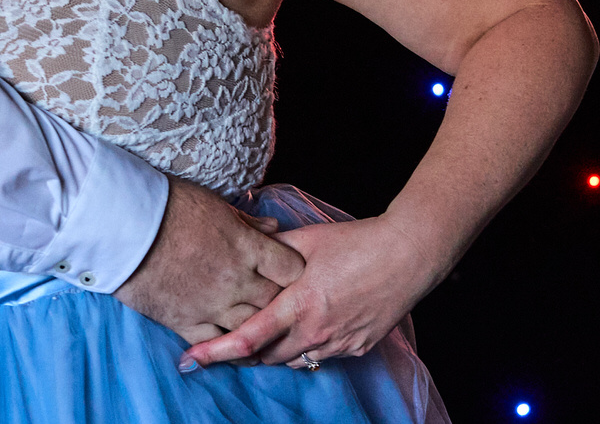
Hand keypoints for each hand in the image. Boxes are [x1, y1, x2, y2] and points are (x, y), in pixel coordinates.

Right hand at [114, 177, 303, 343]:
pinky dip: (226, 348)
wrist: (121, 223)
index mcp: (246, 247)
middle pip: (276, 301)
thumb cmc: (166, 205)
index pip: (292, 269)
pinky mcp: (186, 321)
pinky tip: (231, 348)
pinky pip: (216, 345)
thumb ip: (248, 222)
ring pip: (251, 328)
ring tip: (258, 328)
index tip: (285, 270)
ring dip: (256, 327)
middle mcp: (236, 280)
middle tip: (271, 298)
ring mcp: (212, 304)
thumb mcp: (214, 205)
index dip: (293, 271)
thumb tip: (275, 228)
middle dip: (277, 300)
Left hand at [178, 214, 441, 369]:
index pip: (248, 338)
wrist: (408, 255)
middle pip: (266, 358)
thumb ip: (271, 250)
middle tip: (218, 346)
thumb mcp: (307, 239)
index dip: (216, 352)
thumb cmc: (356, 242)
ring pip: (292, 360)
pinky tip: (299, 328)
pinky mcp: (356, 348)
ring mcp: (338, 344)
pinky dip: (302, 347)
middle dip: (240, 356)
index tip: (191, 358)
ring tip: (257, 335)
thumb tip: (242, 248)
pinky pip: (318, 356)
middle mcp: (316, 331)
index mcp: (299, 304)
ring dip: (272, 352)